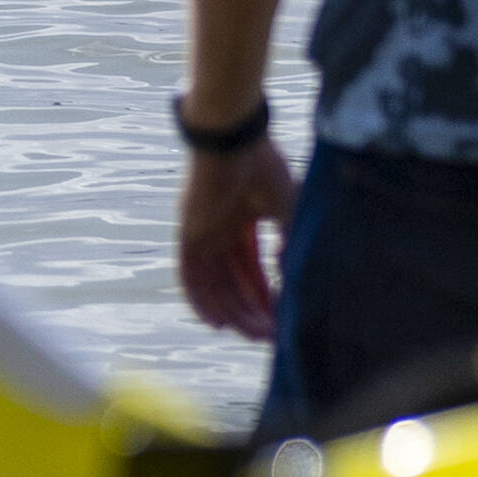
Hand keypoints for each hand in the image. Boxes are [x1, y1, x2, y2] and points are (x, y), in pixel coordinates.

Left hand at [175, 132, 294, 340]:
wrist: (233, 140)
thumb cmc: (262, 165)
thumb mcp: (285, 207)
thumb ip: (289, 237)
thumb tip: (290, 270)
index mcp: (241, 221)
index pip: (249, 268)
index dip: (262, 295)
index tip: (278, 319)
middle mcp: (218, 231)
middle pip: (231, 282)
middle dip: (251, 311)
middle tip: (269, 336)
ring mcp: (201, 233)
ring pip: (214, 285)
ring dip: (232, 312)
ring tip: (253, 335)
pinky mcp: (187, 234)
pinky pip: (189, 275)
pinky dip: (200, 300)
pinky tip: (216, 323)